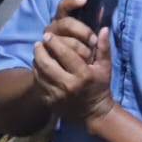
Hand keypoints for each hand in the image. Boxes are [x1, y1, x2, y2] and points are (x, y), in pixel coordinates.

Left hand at [32, 0, 112, 126]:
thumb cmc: (100, 87)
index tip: (48, 35)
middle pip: (46, 64)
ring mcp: (57, 95)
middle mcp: (68, 85)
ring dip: (36, 61)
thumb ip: (103, 48)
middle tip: (38, 43)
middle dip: (40, 51)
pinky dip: (36, 74)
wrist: (94, 113)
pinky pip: (38, 85)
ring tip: (37, 53)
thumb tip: (104, 28)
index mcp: (83, 75)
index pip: (65, 54)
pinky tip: (38, 68)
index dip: (54, 42)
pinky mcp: (50, 102)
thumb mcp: (105, 68)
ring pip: (39, 74)